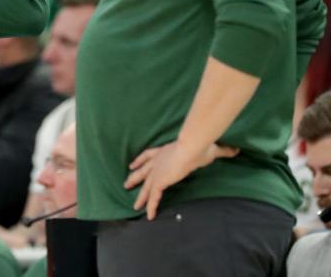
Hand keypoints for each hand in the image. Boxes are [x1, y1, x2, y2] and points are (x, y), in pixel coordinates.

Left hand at [124, 141, 239, 219]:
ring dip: (140, 196)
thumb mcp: (211, 148)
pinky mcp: (160, 181)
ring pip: (145, 187)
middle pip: (142, 171)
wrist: (192, 147)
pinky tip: (148, 215)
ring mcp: (157, 172)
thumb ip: (221, 150)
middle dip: (134, 178)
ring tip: (134, 205)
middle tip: (126, 184)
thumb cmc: (200, 145)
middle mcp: (157, 161)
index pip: (148, 155)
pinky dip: (151, 206)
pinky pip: (153, 197)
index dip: (140, 161)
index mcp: (164, 151)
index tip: (132, 164)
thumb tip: (235, 150)